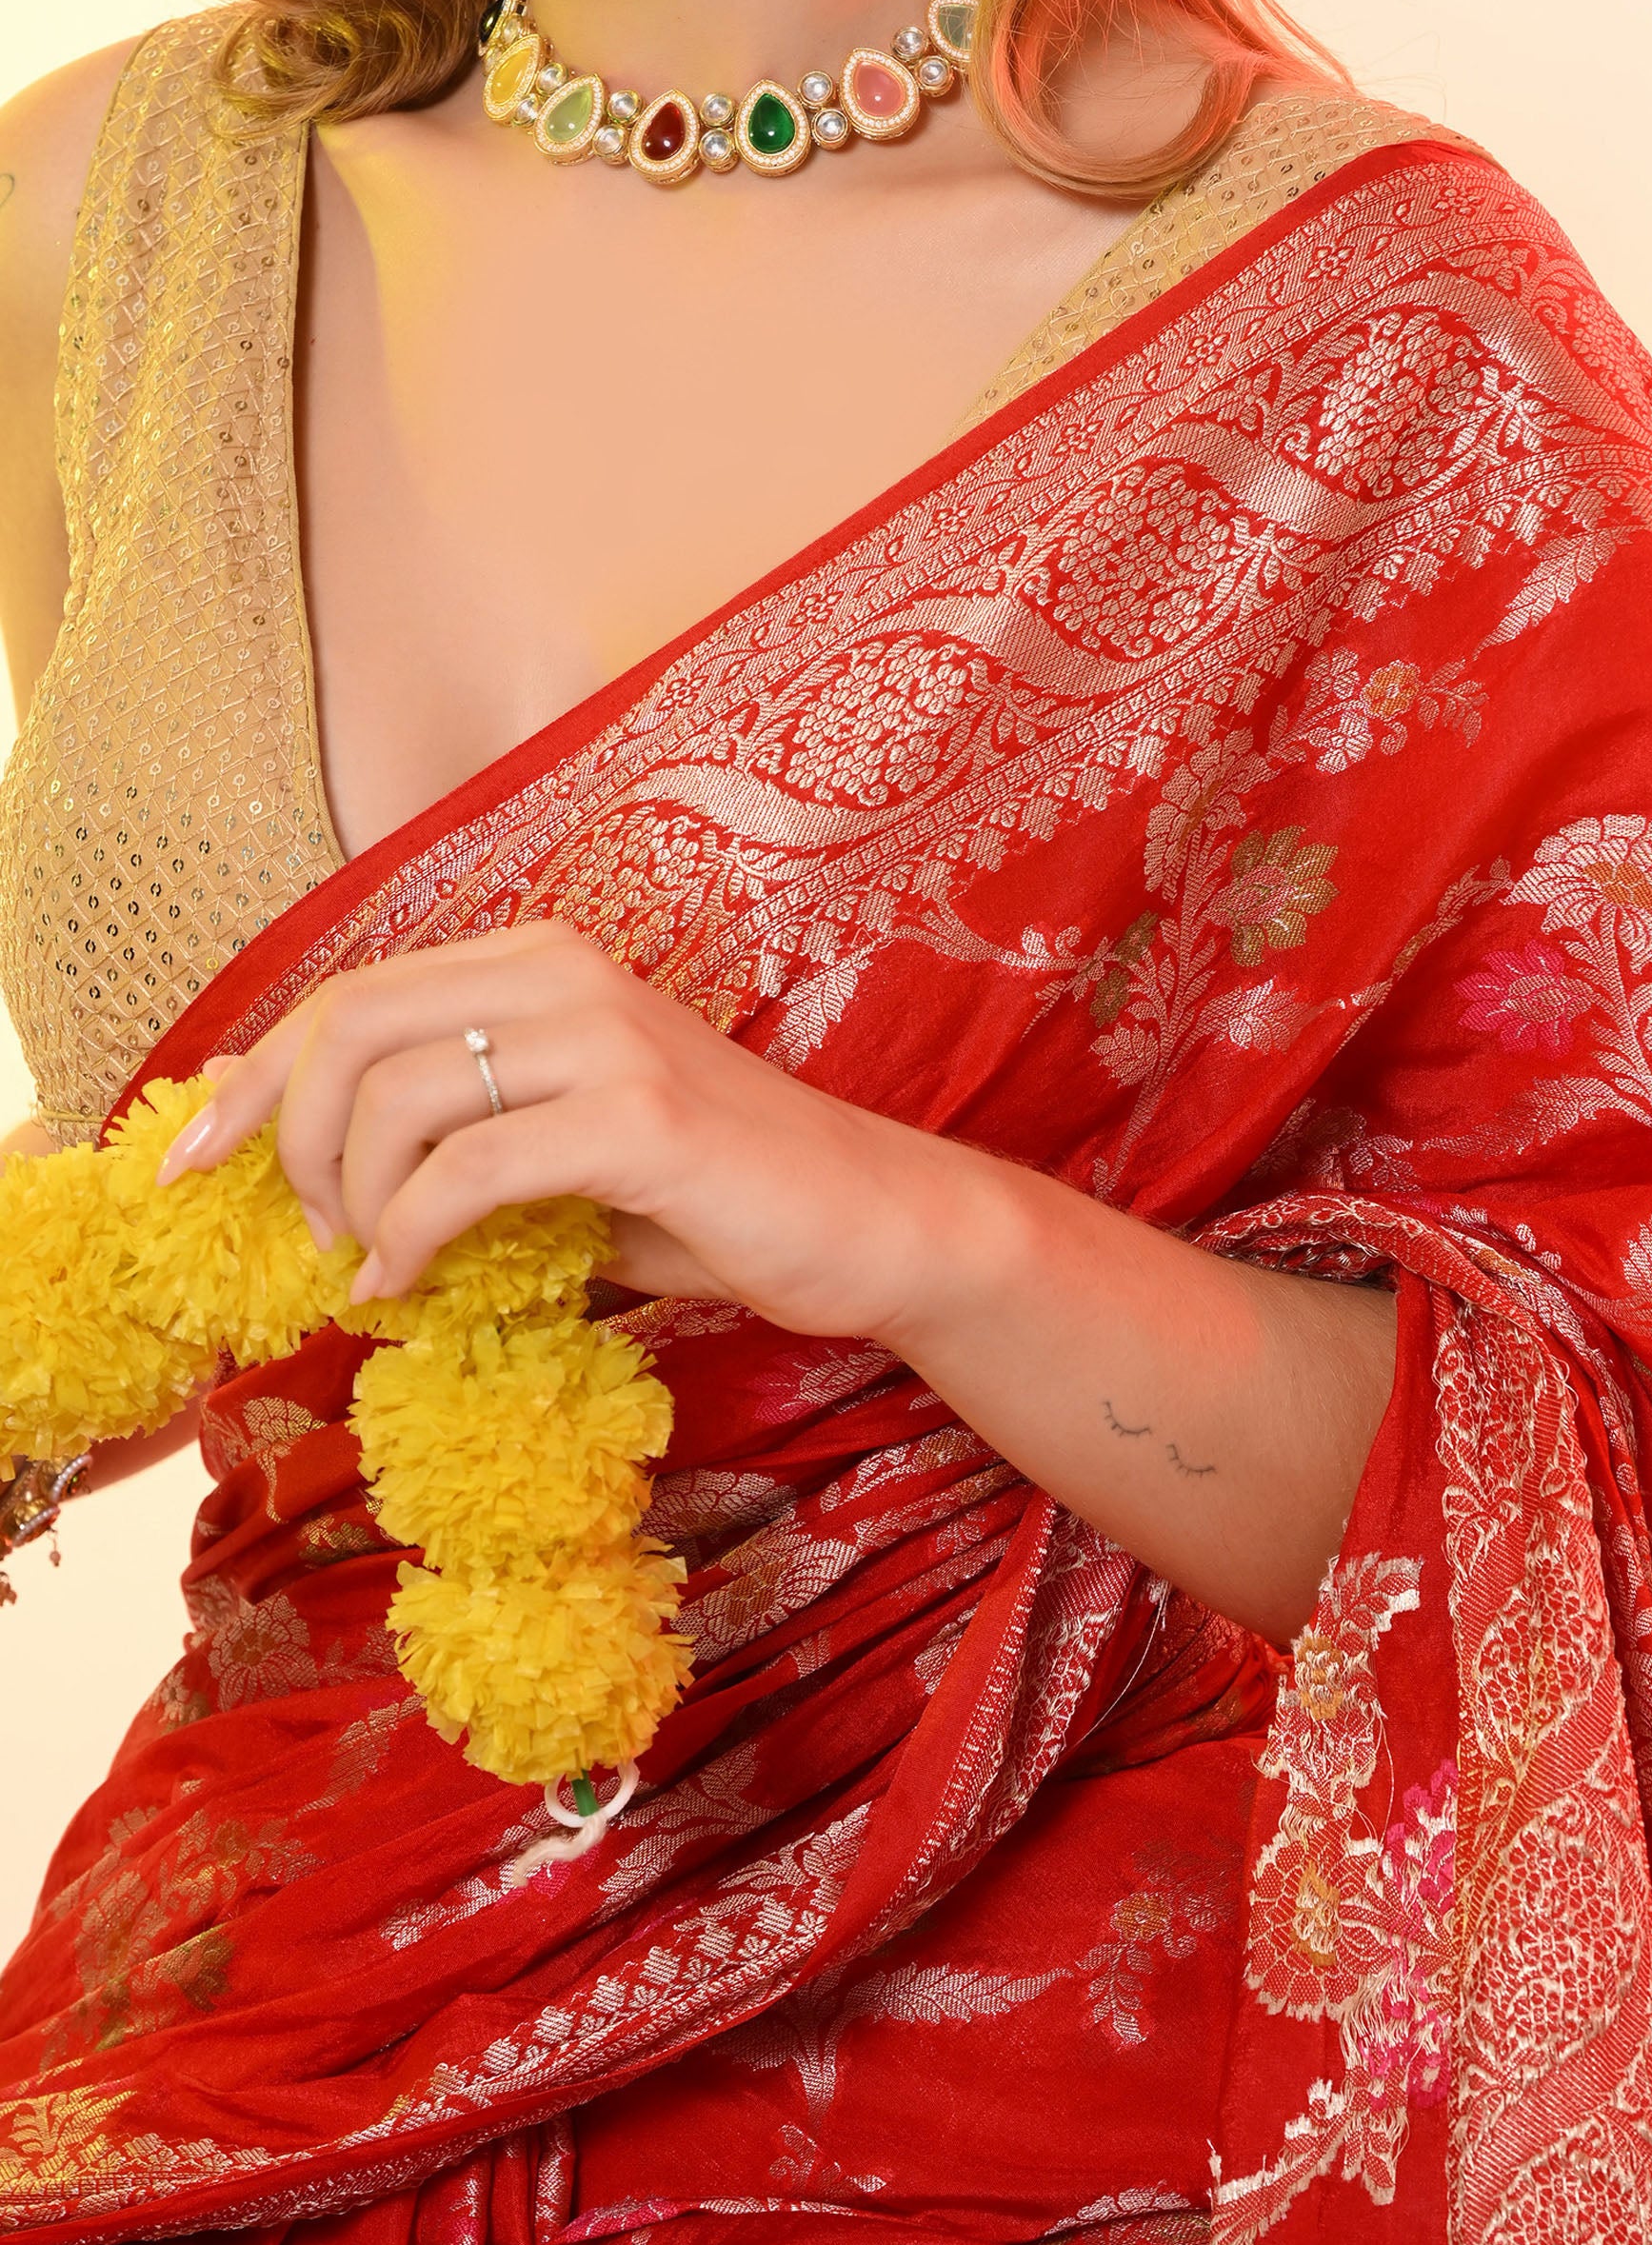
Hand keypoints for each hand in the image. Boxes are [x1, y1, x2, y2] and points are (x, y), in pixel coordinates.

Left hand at [157, 922, 981, 1341]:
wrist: (870, 1223)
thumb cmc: (713, 1194)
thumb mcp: (562, 1143)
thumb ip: (456, 1132)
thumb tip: (309, 1168)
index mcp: (537, 962)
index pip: (350, 994)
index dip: (251, 1078)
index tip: (188, 1163)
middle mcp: (563, 974)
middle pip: (350, 1025)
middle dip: (284, 1136)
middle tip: (300, 1231)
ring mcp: (605, 1036)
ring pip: (397, 1094)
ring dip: (352, 1196)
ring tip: (368, 1262)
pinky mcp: (638, 1116)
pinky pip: (470, 1167)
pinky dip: (411, 1234)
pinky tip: (405, 1282)